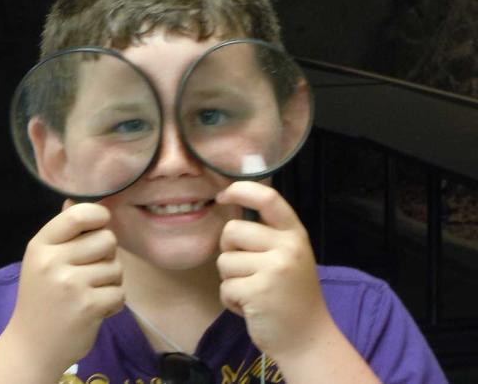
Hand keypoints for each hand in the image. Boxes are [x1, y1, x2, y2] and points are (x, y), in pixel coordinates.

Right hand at [3, 200, 124, 375]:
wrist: (31, 347)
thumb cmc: (42, 299)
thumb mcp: (42, 261)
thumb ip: (62, 232)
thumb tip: (74, 199)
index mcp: (41, 245)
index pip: (78, 214)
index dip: (99, 215)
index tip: (101, 224)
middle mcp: (53, 261)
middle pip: (107, 239)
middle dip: (108, 255)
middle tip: (92, 271)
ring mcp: (71, 284)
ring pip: (116, 267)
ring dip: (111, 281)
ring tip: (91, 293)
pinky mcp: (88, 306)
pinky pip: (120, 293)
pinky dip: (114, 303)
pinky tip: (97, 309)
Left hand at [215, 181, 331, 358]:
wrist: (307, 339)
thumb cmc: (291, 296)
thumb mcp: (289, 256)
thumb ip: (267, 235)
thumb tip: (230, 212)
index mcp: (294, 234)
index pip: (268, 198)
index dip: (240, 190)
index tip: (223, 196)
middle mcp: (287, 247)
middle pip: (232, 230)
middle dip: (228, 250)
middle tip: (245, 270)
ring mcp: (274, 269)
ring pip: (224, 261)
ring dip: (230, 280)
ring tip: (253, 292)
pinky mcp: (258, 292)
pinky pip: (225, 287)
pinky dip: (230, 300)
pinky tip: (250, 307)